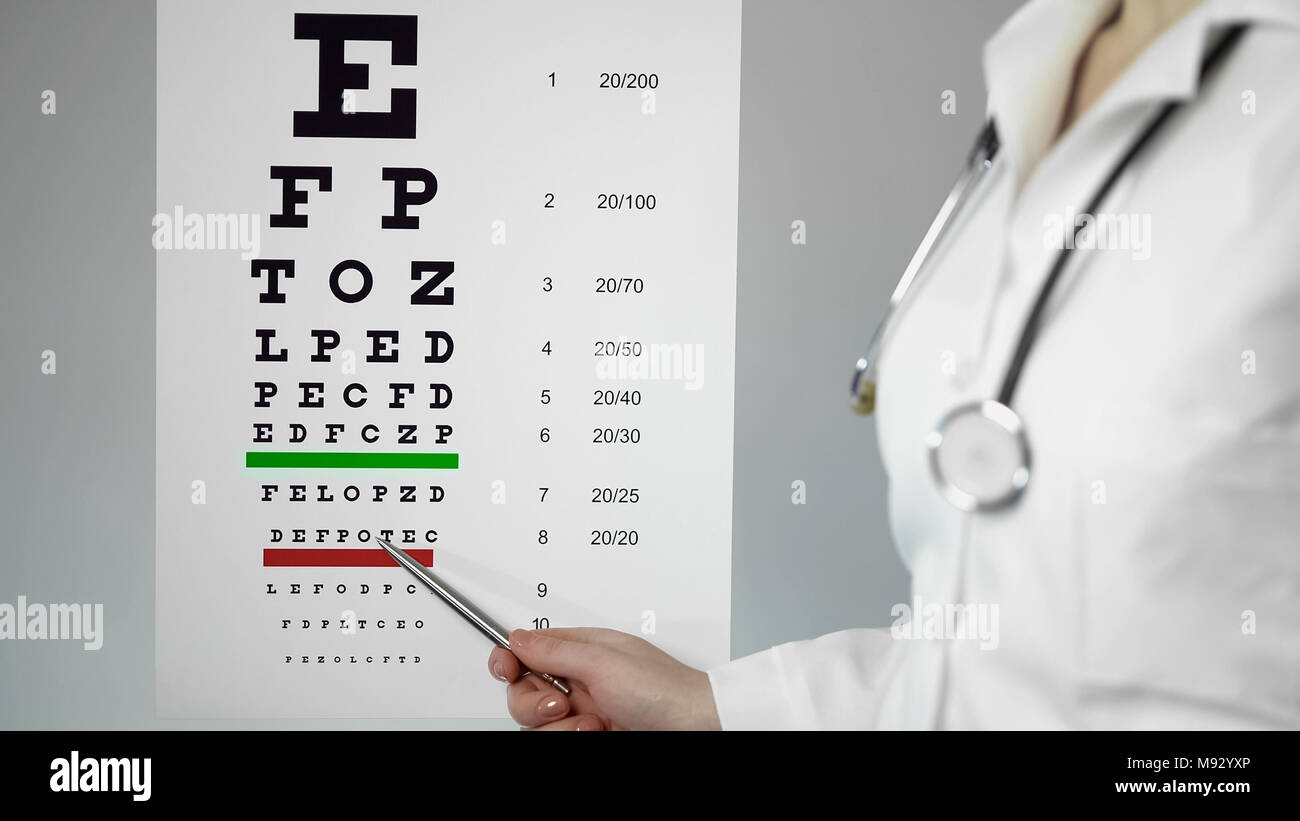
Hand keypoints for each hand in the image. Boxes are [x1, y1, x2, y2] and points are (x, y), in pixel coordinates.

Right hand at [488, 627, 720, 730]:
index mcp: (582, 650)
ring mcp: (583, 712)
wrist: (695, 729)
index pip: (529, 650)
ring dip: (558, 726)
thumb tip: (517, 637)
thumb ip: (555, 650)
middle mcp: (579, 680)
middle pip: (524, 690)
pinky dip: (569, 737)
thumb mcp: (604, 661)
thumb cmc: (664, 690)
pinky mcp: (587, 734)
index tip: (505, 669)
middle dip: (533, 700)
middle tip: (561, 704)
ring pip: (536, 723)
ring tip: (590, 724)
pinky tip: (597, 732)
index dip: (510, 658)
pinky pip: (555, 739)